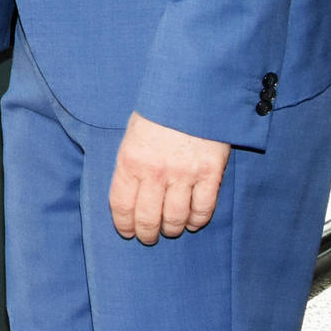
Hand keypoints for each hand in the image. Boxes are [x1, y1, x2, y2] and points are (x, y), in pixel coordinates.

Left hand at [108, 113, 230, 244]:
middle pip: (148, 217)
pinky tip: (192, 222)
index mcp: (130, 160)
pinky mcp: (209, 175)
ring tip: (169, 230)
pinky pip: (203, 209)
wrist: (192, 92)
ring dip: (171, 229)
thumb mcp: (132, 134)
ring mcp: (184, 175)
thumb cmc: (159, 112)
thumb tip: (129, 192)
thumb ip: (131, 163)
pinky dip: (196, 220)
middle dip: (147, 233)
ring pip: (175, 218)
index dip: (124, 224)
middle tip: (149, 237)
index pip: (121, 205)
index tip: (127, 232)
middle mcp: (155, 172)